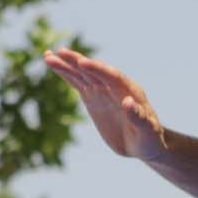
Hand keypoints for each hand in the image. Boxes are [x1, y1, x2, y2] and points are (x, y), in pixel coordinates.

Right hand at [43, 49, 165, 160]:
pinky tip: (52, 63)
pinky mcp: (92, 97)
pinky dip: (65, 74)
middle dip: (78, 62)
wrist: (143, 144)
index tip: (83, 63)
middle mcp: (115, 86)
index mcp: (130, 91)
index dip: (98, 69)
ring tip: (48, 56)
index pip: (112, 77)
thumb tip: (127, 102)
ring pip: (82, 75)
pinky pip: (77, 82)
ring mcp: (102, 90)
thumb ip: (138, 117)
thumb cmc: (149, 139)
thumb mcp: (147, 132)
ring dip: (66, 65)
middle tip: (61, 53)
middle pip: (94, 71)